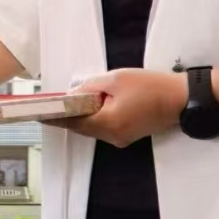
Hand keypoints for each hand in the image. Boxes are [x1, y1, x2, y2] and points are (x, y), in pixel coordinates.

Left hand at [45, 69, 183, 148]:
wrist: (181, 99)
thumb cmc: (150, 86)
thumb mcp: (116, 79)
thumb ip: (91, 86)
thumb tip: (74, 94)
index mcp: (107, 124)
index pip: (72, 122)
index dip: (54, 117)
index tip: (37, 114)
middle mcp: (112, 137)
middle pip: (82, 127)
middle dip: (67, 116)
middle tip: (50, 105)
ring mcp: (122, 139)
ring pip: (93, 128)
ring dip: (82, 116)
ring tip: (68, 104)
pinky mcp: (129, 135)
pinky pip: (105, 128)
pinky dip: (96, 118)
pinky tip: (92, 106)